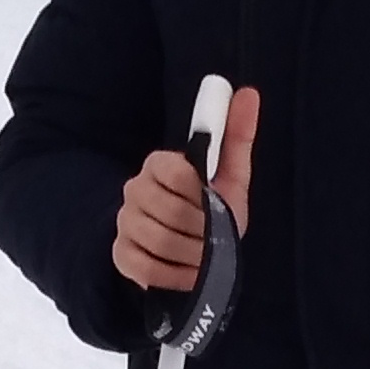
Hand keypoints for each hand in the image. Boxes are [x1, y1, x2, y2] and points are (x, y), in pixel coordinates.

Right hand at [111, 84, 260, 292]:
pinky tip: (191, 274)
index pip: (175, 171)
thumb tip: (248, 92)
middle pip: (168, 211)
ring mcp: (125, 223)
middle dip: (202, 231)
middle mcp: (134, 189)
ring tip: (208, 258)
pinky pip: (146, 269)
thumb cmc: (214, 209)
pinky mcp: (121, 256)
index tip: (215, 203)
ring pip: (158, 241)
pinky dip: (176, 276)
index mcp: (159, 164)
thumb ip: (237, 135)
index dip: (201, 193)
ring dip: (193, 255)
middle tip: (217, 238)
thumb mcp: (230, 174)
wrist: (198, 251)